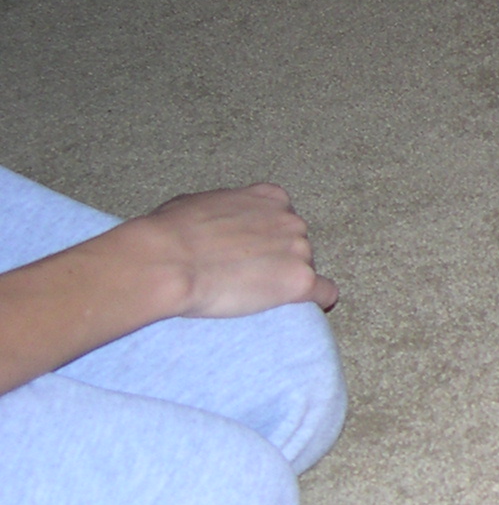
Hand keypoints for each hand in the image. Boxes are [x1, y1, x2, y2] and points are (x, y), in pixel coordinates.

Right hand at [116, 184, 338, 319]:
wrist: (167, 261)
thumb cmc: (171, 231)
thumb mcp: (199, 203)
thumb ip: (226, 210)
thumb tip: (218, 221)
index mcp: (270, 197)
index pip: (284, 218)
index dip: (268, 238)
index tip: (253, 252)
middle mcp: (291, 219)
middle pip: (296, 244)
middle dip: (278, 259)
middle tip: (249, 276)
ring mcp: (299, 250)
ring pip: (307, 269)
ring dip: (289, 280)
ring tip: (257, 295)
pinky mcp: (300, 281)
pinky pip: (325, 292)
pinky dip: (319, 299)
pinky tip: (308, 307)